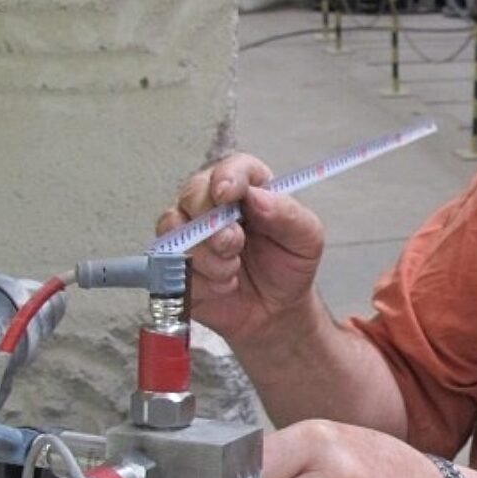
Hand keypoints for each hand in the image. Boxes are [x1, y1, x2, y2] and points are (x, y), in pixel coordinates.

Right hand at [155, 153, 325, 343]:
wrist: (274, 310)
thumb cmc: (288, 267)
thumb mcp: (306, 239)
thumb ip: (288, 214)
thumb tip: (256, 196)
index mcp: (248, 189)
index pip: (232, 167)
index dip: (227, 176)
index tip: (227, 193)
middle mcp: (214, 204)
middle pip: (194, 193)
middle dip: (214, 223)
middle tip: (234, 245)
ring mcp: (190, 231)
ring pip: (175, 227)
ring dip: (206, 255)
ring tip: (233, 271)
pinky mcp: (175, 260)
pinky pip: (170, 262)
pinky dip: (199, 279)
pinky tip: (221, 286)